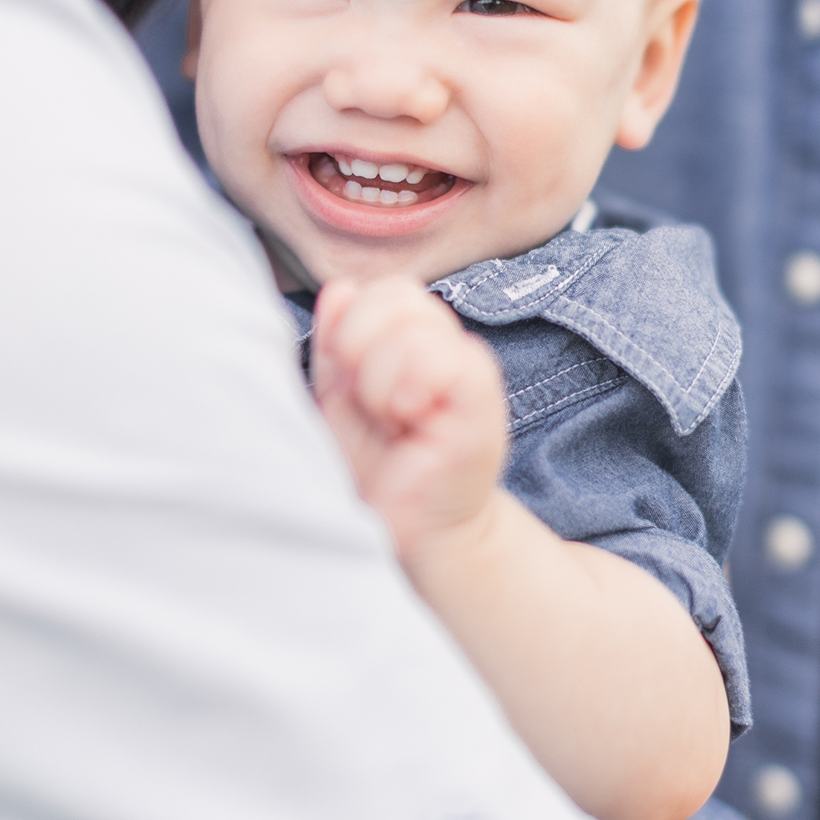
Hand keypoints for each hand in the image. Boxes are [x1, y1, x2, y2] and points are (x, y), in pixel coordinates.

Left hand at [310, 275, 508, 563]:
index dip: (350, 328)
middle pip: (397, 293)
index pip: (381, 289)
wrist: (415, 530)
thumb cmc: (378, 468)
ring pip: (413, 328)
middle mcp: (450, 345)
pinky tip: (410, 422)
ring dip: (381, 379)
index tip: (351, 385)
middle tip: (371, 402)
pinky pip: (443, 358)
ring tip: (392, 419)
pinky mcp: (483, 401)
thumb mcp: (340, 397)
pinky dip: (407, 388)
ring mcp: (472, 370)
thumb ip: (336, 343)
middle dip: (360, 346)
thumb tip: (340, 289)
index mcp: (415, 337)